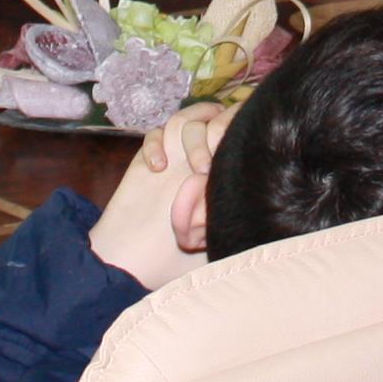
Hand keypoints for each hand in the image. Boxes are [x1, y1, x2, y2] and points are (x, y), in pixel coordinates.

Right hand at [88, 101, 228, 289]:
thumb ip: (228, 212)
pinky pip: (154, 134)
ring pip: (185, 121)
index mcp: (220, 173)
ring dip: (193, 138)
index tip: (240, 150)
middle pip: (214, 119)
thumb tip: (249, 191)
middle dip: (218, 131)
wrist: (134, 263)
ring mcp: (173, 158)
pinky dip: (156, 143)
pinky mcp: (147, 161)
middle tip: (212, 166)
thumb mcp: (214, 238)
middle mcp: (198, 160)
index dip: (238, 131)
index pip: (235, 133)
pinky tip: (158, 167)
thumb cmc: (176, 258)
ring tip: (197, 169)